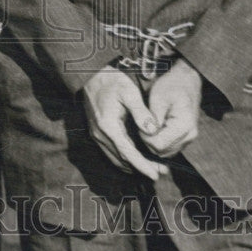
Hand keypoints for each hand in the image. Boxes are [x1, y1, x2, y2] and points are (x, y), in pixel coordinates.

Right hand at [83, 66, 166, 181]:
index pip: (127, 153)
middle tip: (161, 172)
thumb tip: (152, 131)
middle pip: (122, 159)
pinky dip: (124, 159)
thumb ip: (141, 112)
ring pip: (115, 159)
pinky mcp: (96, 133)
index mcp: (108, 126)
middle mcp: (100, 135)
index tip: (155, 175)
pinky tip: (135, 159)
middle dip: (141, 168)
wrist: (90, 75)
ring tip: (152, 168)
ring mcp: (96, 135)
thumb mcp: (129, 92)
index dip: (142, 166)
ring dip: (133, 166)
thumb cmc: (111, 81)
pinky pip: (110, 152)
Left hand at [141, 58, 202, 157]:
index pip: (158, 145)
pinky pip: (169, 148)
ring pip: (165, 152)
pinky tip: (153, 129)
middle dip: (148, 141)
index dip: (145, 137)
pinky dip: (159, 142)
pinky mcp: (186, 138)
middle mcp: (190, 135)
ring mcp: (189, 138)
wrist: (186, 79)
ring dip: (153, 143)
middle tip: (141, 125)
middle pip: (162, 151)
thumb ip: (152, 118)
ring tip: (147, 126)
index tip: (139, 125)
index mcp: (184, 125)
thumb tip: (146, 134)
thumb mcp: (157, 98)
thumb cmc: (171, 86)